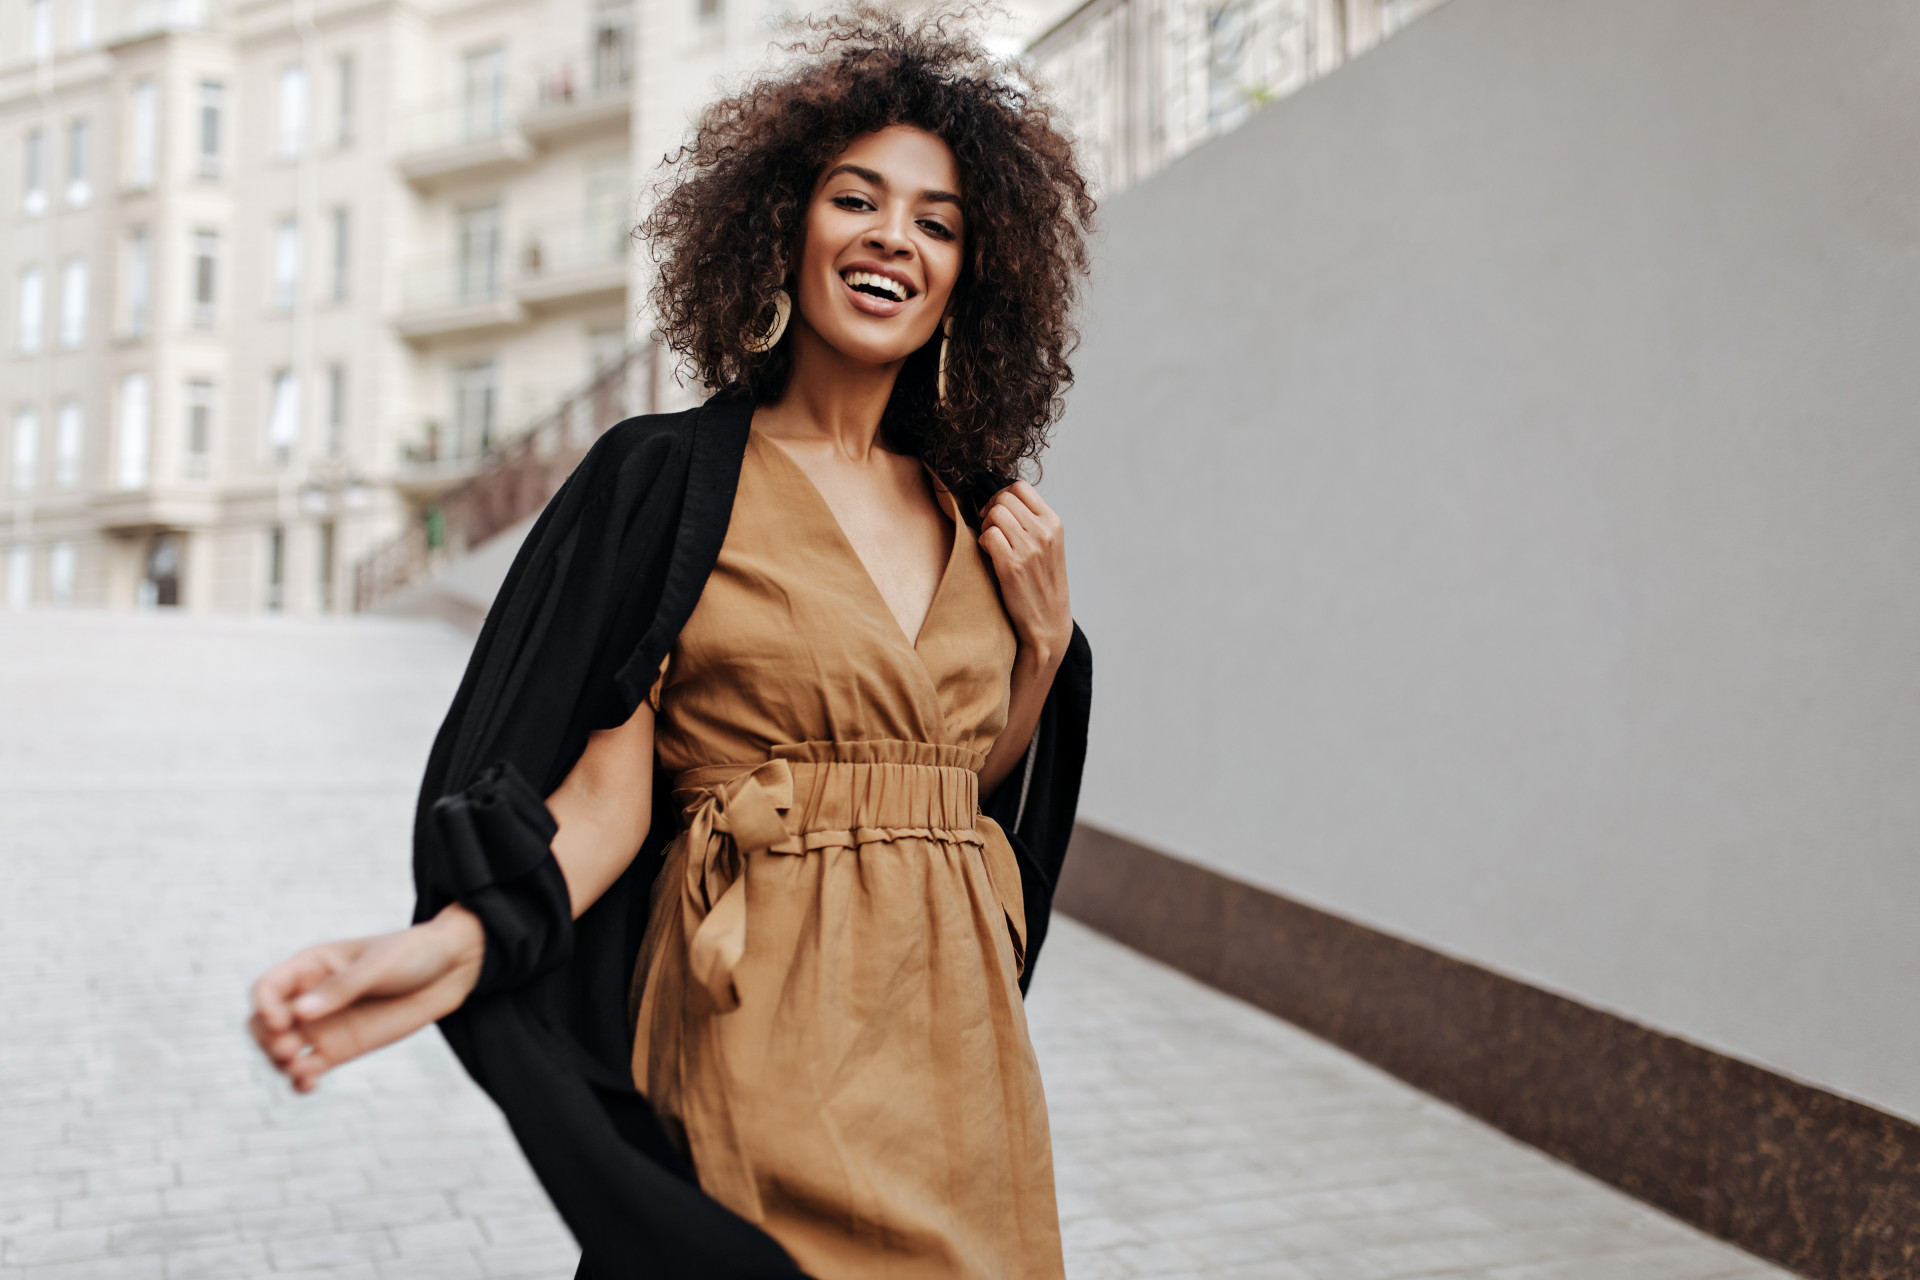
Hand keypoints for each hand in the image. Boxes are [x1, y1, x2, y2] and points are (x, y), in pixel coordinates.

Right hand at [247, 904, 484, 1092]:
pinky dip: (300, 1079)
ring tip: (302, 1069)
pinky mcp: (339, 1049)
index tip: (283, 1023)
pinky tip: (309, 1085)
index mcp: (311, 967)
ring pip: (280, 1050)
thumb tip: (300, 1013)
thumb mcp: (379, 965)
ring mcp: (322, 1026)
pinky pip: (307, 1069)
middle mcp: (309, 998)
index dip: (265, 1007)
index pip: (267, 989)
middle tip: (290, 1050)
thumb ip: (342, 987)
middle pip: (263, 1024)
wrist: (449, 970)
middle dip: (267, 1041)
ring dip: (280, 1064)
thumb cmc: (412, 955)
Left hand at [979, 481, 1071, 669]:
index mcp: (1054, 523)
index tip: (997, 512)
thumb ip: (1032, 522)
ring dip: (985, 527)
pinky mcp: (1012, 566)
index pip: (1020, 487)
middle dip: (990, 510)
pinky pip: (987, 535)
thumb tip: (1000, 499)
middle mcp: (1044, 532)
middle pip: (1003, 498)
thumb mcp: (1049, 546)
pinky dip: (982, 543)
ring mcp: (1029, 548)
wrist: (1048, 624)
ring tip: (991, 545)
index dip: (1002, 495)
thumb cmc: (1043, 584)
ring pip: (994, 514)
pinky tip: (989, 556)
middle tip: (990, 530)